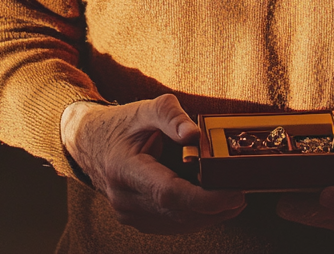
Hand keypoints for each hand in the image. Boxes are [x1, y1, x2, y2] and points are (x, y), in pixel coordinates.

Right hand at [60, 94, 245, 233]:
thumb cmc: (121, 124)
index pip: (168, 193)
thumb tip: (195, 134)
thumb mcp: (145, 109)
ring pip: (177, 224)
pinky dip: (196, 218)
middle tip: (242, 193)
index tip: (233, 193)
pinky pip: (172, 225)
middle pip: (178, 213)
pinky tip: (214, 206)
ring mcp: (128, 213)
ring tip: (234, 200)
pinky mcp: (137, 219)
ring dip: (210, 216)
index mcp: (124, 169)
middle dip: (215, 207)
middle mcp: (123, 198)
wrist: (91, 142)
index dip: (204, 199)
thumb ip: (171, 116)